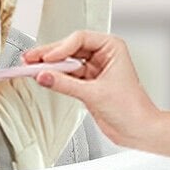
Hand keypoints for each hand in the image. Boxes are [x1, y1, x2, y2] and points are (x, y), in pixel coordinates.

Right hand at [23, 30, 155, 147]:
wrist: (139, 130)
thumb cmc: (132, 109)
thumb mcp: (95, 94)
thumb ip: (66, 84)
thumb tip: (44, 76)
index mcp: (111, 47)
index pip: (79, 39)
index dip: (61, 48)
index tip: (47, 59)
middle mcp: (103, 55)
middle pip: (70, 49)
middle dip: (50, 55)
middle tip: (30, 59)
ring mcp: (95, 70)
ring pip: (67, 63)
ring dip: (50, 67)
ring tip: (31, 68)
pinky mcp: (88, 85)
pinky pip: (67, 78)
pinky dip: (56, 79)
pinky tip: (43, 78)